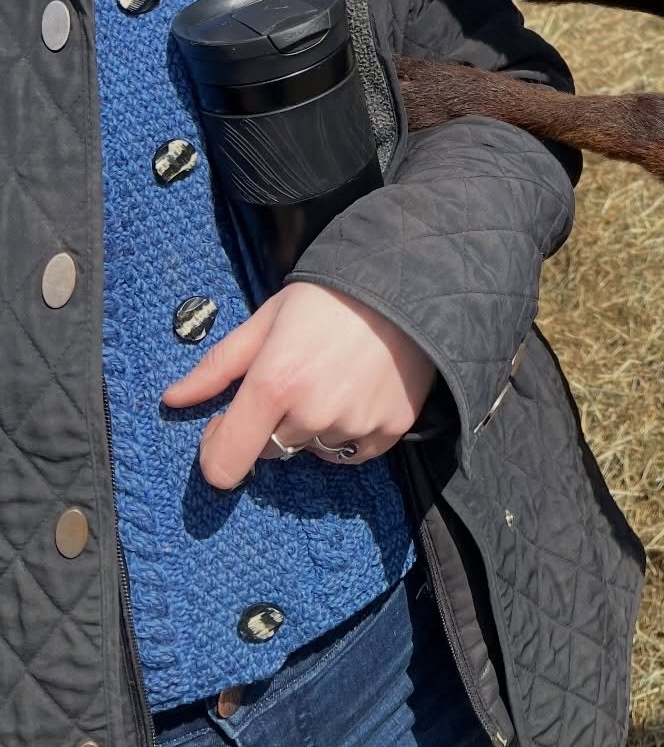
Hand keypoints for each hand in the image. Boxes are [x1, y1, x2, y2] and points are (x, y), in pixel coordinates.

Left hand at [162, 282, 436, 489]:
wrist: (407, 282)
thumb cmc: (328, 297)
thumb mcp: (265, 320)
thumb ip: (217, 366)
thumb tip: (172, 399)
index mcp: (274, 383)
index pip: (225, 463)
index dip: (216, 451)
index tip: (225, 426)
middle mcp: (312, 413)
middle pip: (271, 450)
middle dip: (272, 423)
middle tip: (296, 378)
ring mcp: (354, 424)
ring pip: (313, 449)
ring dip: (312, 427)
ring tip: (332, 379)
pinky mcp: (390, 429)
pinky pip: (355, 452)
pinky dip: (350, 432)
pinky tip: (358, 393)